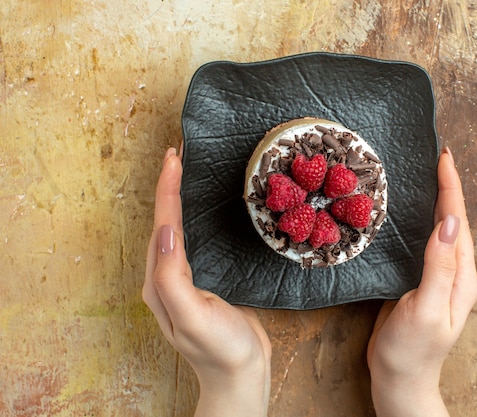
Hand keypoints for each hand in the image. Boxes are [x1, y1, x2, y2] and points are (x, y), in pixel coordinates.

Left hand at [143, 147, 271, 416]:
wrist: (241, 374)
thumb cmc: (220, 348)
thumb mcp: (192, 315)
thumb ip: (172, 275)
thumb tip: (167, 230)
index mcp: (160, 281)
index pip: (163, 225)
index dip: (167, 189)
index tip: (174, 158)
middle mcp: (166, 277)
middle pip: (164, 222)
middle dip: (169, 187)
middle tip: (178, 155)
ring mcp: (183, 279)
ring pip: (176, 229)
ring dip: (178, 199)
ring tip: (185, 173)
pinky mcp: (202, 280)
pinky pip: (192, 241)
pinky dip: (192, 217)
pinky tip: (200, 210)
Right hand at [367, 148, 476, 416]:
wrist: (399, 378)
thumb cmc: (412, 350)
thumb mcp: (425, 309)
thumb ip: (438, 267)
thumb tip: (447, 223)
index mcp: (461, 276)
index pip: (457, 222)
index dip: (451, 188)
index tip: (444, 157)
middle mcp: (455, 272)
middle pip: (453, 220)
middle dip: (447, 186)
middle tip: (437, 156)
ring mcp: (439, 276)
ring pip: (440, 229)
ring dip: (436, 200)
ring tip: (429, 174)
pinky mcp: (420, 280)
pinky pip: (424, 242)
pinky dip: (420, 220)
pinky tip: (412, 212)